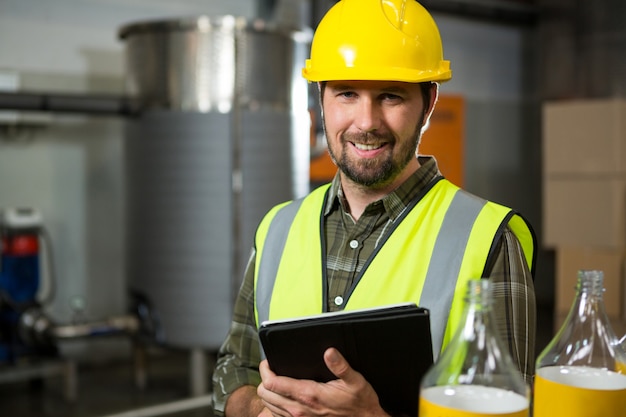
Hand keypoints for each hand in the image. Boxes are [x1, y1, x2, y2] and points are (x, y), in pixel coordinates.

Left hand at [257, 347, 389, 416]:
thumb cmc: (359, 402)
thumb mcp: (355, 380)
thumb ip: (341, 366)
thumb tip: (329, 352)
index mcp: (308, 394)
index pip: (272, 383)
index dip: (266, 369)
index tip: (269, 361)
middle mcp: (299, 409)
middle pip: (265, 394)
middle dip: (264, 379)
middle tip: (272, 369)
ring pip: (268, 406)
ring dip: (268, 393)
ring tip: (276, 380)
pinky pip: (277, 416)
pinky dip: (274, 406)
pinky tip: (282, 396)